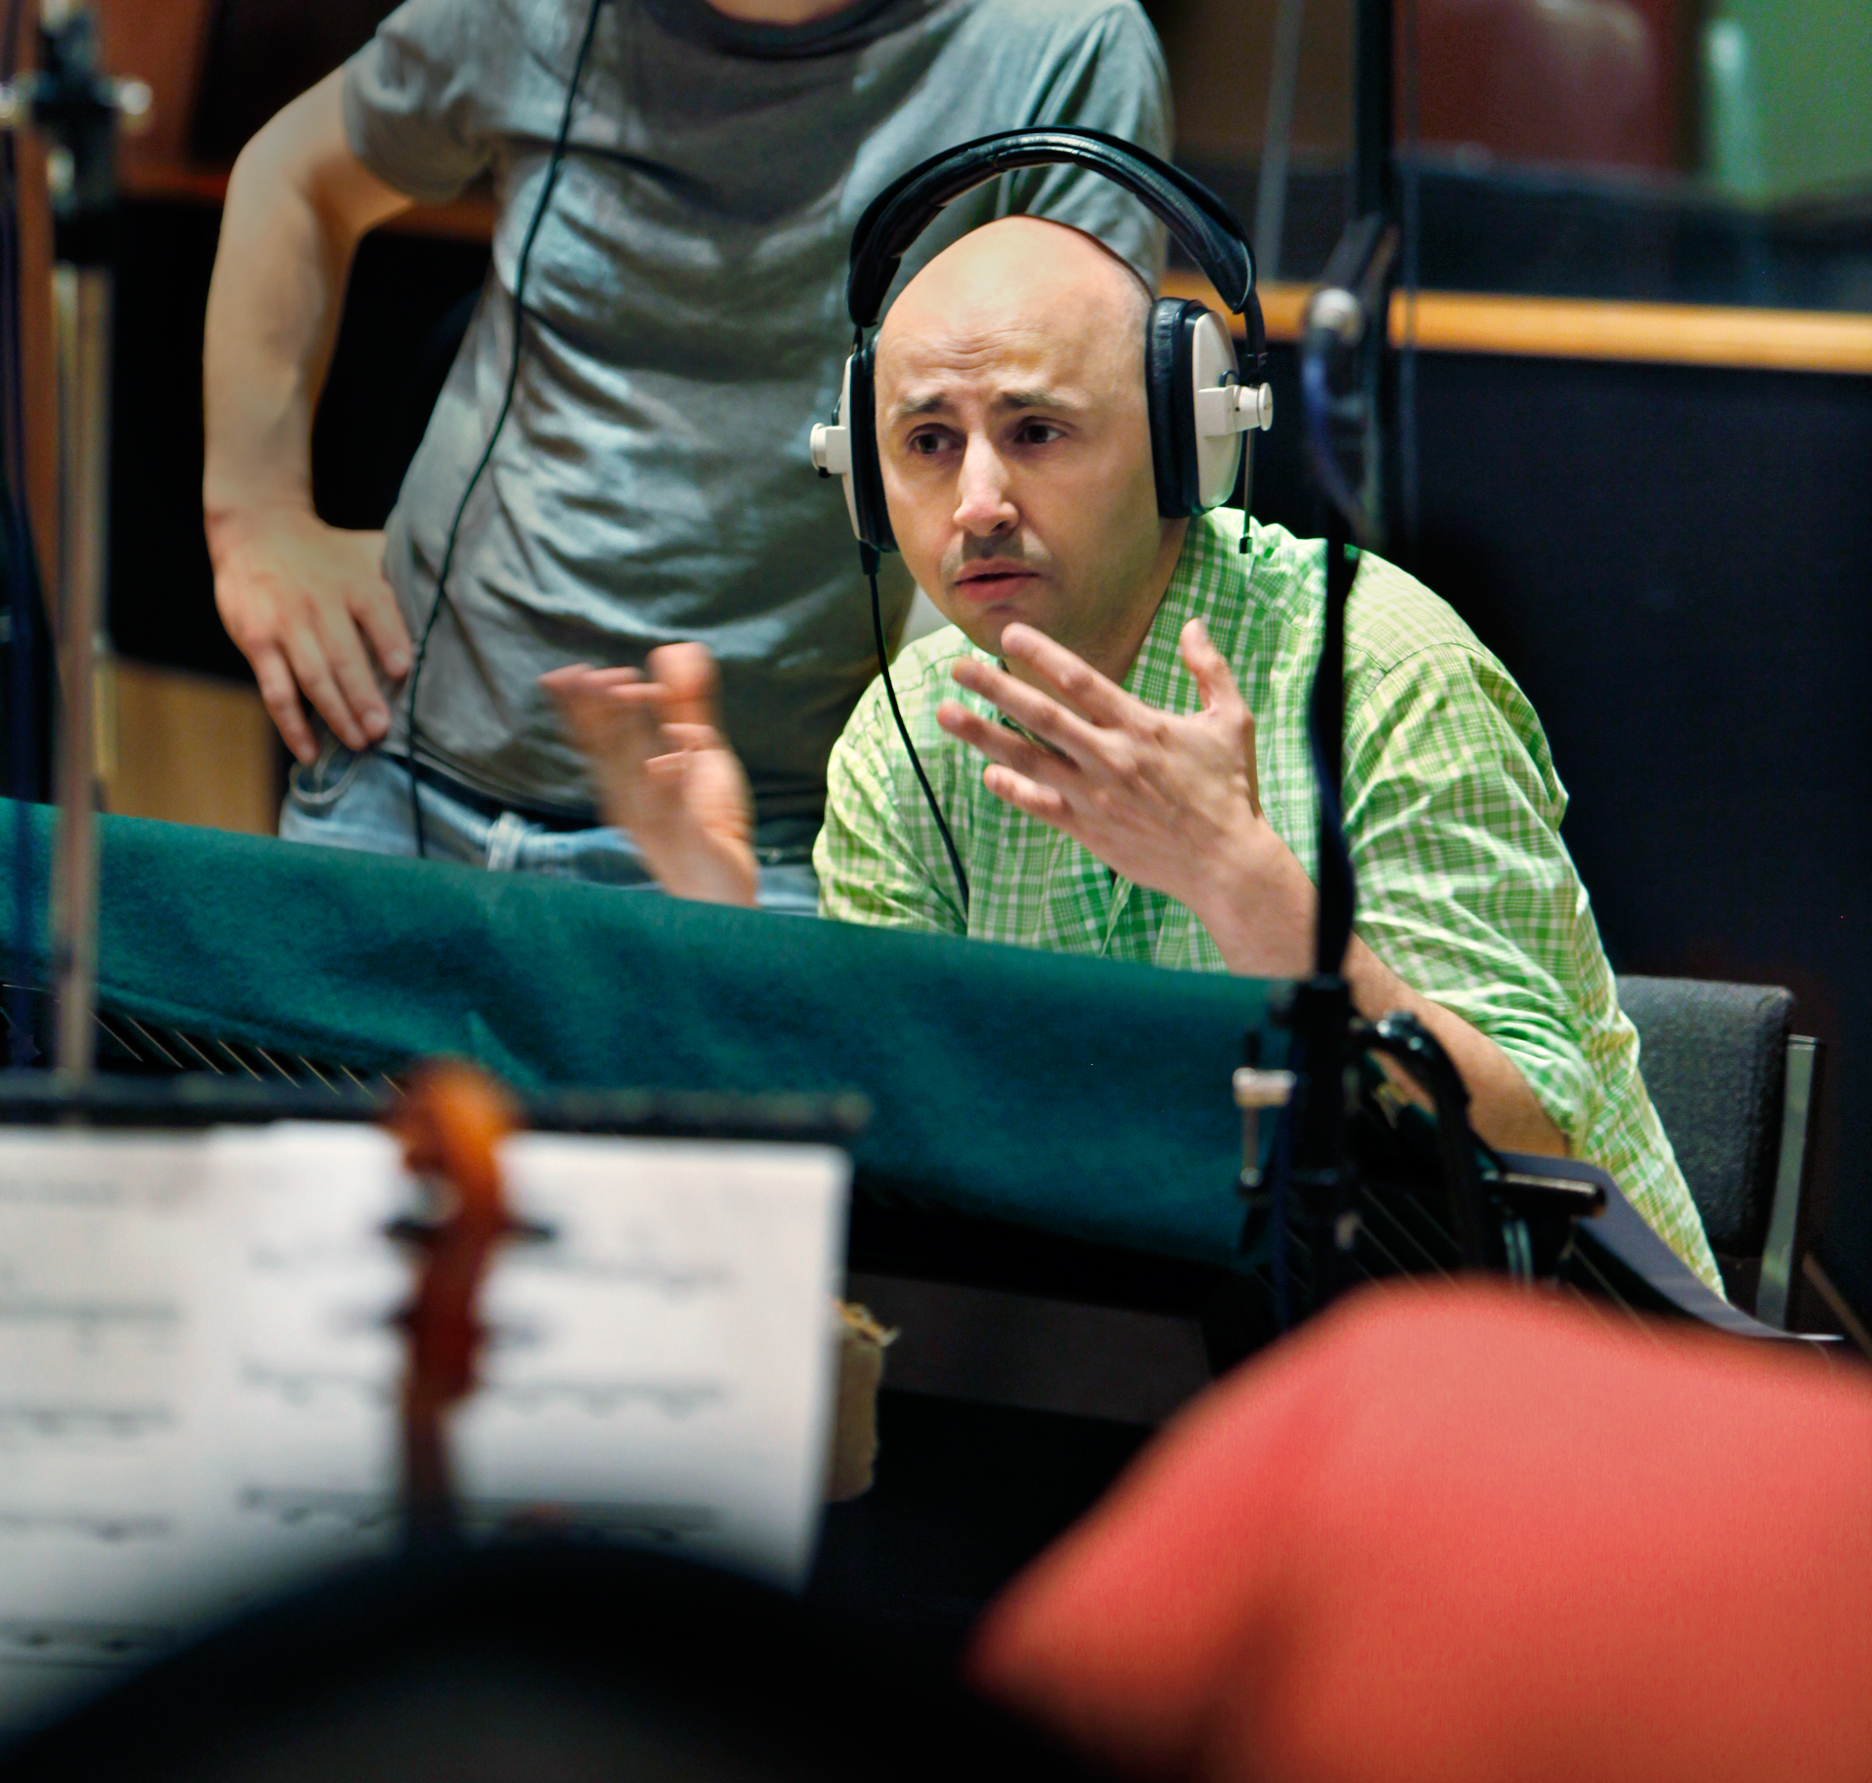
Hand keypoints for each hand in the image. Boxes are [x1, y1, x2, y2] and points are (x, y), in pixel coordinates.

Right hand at [208, 506, 410, 763]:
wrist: (256, 531)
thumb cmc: (326, 553)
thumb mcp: (365, 550)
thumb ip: (399, 573)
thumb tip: (451, 594)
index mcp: (353, 582)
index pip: (375, 610)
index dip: (389, 640)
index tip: (404, 670)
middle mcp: (318, 603)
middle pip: (343, 655)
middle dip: (363, 695)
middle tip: (383, 730)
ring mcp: (285, 625)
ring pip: (312, 677)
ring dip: (335, 714)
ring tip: (358, 742)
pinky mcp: (258, 642)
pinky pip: (276, 690)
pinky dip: (292, 724)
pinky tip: (309, 751)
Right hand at [542, 644, 757, 906]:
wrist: (721, 885)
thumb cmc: (705, 820)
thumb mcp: (699, 751)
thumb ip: (688, 704)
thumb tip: (677, 649)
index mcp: (624, 778)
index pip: (593, 736)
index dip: (579, 705)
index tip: (574, 673)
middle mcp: (628, 799)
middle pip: (605, 749)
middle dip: (595, 709)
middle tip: (588, 672)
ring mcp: (652, 820)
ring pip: (634, 771)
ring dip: (629, 730)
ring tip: (629, 690)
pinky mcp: (681, 838)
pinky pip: (674, 806)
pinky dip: (673, 776)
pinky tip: (678, 747)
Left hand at [938, 619, 1312, 954]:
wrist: (1226, 864)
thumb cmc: (1231, 791)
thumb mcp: (1231, 721)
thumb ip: (1210, 670)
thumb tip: (1192, 625)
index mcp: (1141, 726)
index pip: (1081, 681)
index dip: (1043, 655)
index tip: (1010, 635)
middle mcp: (1110, 758)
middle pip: (1041, 716)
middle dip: (995, 688)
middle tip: (958, 668)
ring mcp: (1094, 796)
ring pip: (1028, 759)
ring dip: (984, 736)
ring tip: (947, 715)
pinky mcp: (1089, 830)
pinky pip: (1041, 805)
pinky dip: (1012, 790)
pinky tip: (987, 773)